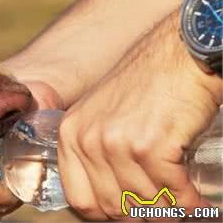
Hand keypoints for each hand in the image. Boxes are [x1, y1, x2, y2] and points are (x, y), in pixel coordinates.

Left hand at [57, 11, 220, 220]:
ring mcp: (116, 143)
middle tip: (159, 205)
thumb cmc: (146, 86)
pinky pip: (170, 192)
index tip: (126, 210)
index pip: (80, 199)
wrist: (178, 56)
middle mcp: (87, 140)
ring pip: (143, 203)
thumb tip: (109, 199)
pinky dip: (187, 200)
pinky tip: (194, 197)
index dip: (106, 212)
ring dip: (166, 207)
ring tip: (179, 198)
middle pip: (112, 207)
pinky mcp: (150, 146)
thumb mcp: (101, 115)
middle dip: (140, 212)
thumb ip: (95, 151)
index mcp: (70, 135)